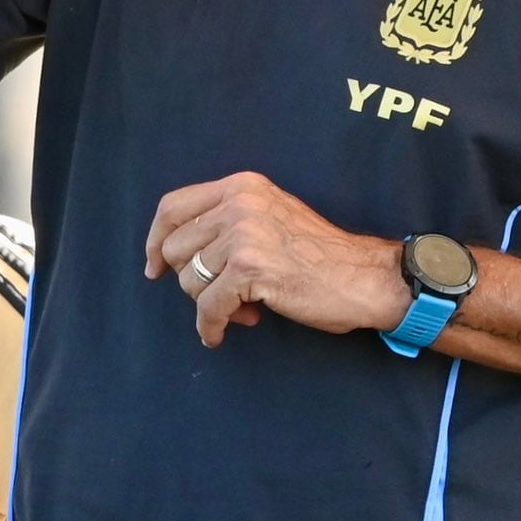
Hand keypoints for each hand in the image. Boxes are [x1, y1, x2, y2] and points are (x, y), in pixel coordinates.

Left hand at [143, 172, 408, 348]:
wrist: (365, 277)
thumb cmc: (318, 256)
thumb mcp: (268, 218)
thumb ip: (226, 223)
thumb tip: (172, 254)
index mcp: (241, 186)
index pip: (173, 207)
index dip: (156, 240)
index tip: (155, 267)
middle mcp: (239, 203)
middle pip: (175, 248)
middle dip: (192, 280)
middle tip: (222, 294)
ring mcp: (243, 233)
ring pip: (189, 279)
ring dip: (210, 303)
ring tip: (242, 308)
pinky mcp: (249, 268)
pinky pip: (208, 307)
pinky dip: (212, 327)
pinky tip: (222, 333)